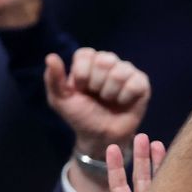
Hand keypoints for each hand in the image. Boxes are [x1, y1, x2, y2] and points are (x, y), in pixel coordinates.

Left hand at [46, 47, 151, 169]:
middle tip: (96, 96)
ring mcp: (126, 71)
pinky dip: (125, 97)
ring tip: (108, 101)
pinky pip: (135, 83)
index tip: (81, 89)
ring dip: (110, 93)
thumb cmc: (81, 116)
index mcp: (88, 62)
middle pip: (104, 60)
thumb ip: (53, 79)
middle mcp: (108, 62)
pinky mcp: (141, 83)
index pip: (85, 54)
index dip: (82, 74)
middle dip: (96, 84)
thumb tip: (50, 56)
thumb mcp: (60, 100)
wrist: (99, 137)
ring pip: (119, 72)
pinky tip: (122, 103)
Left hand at [77, 133, 165, 191]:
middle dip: (141, 159)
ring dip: (157, 164)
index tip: (113, 148)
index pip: (120, 187)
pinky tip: (176, 164)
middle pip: (141, 180)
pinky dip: (172, 180)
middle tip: (143, 137)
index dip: (116, 167)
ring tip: (158, 143)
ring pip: (157, 183)